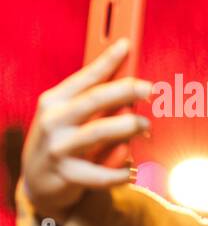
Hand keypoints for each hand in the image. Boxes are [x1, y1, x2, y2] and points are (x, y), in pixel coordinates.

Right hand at [17, 38, 152, 221]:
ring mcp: (58, 148)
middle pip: (93, 100)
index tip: (127, 45)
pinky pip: (102, 173)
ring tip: (145, 126)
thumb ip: (95, 101)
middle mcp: (53, 121)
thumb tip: (131, 81)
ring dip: (127, 128)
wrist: (38, 181)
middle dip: (123, 91)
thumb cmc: (64, 140)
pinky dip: (121, 171)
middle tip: (150, 88)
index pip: (84, 77)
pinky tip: (132, 169)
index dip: (106, 60)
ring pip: (98, 133)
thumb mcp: (69, 116)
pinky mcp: (66, 175)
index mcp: (54, 101)